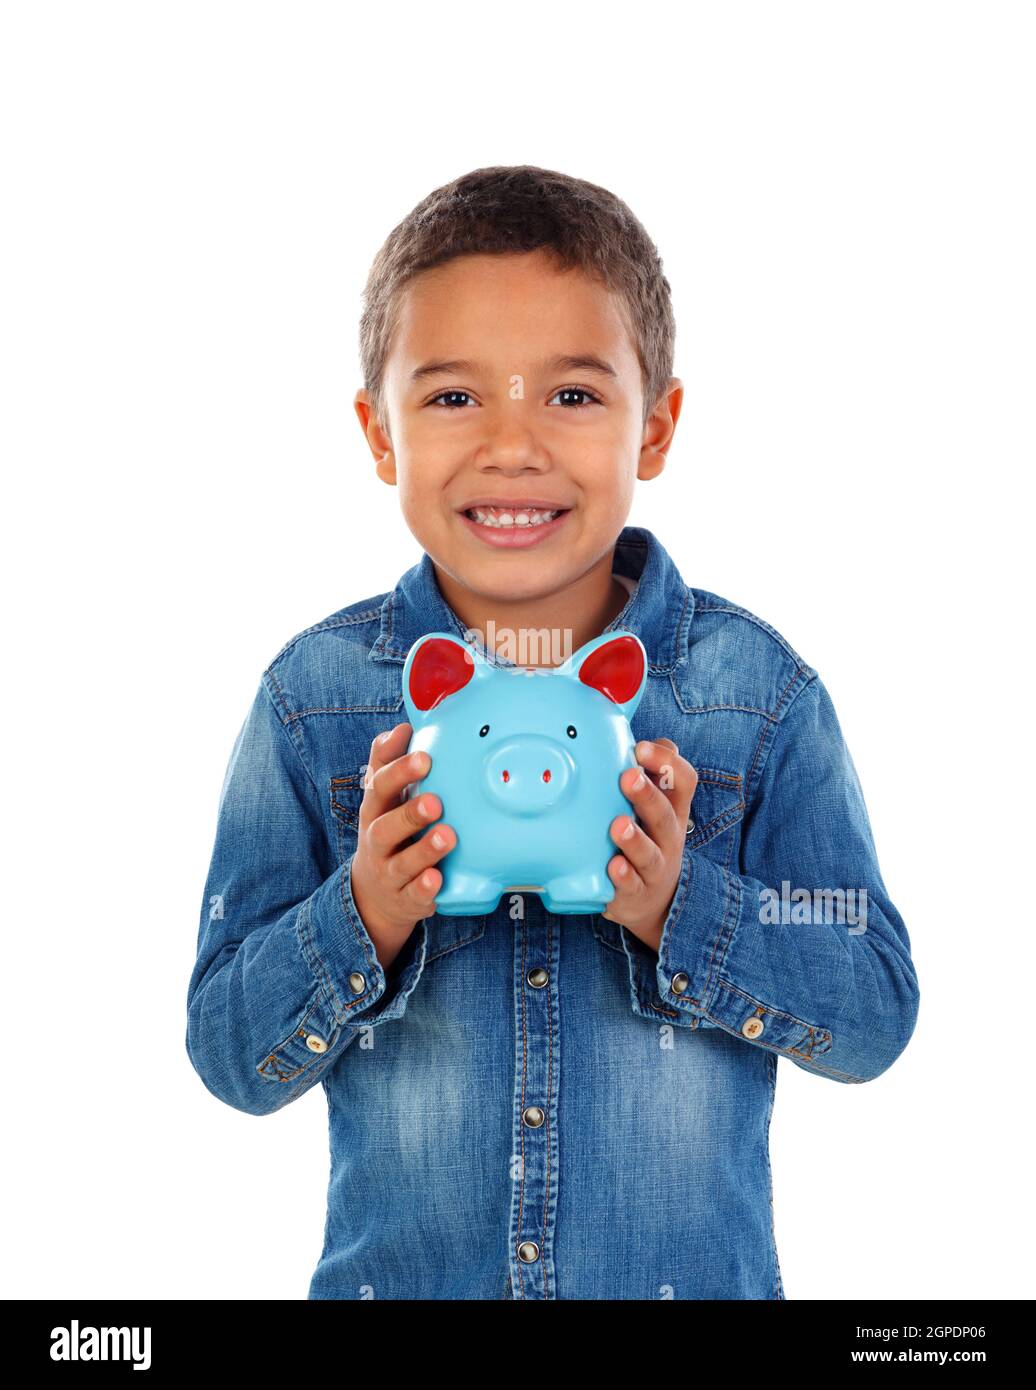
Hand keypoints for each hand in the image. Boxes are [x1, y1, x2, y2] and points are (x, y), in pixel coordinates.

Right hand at [349, 722, 454, 970]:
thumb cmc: (388, 831)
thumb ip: (388, 761)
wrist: (375, 893)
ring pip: (403, 863)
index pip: (379, 787)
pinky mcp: (405, 900)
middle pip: (386, 827)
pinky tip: (438, 879)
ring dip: (425, 850)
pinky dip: (424, 889)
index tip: (425, 757)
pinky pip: (413, 896)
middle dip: (411, 814)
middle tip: (437, 802)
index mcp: (374, 810)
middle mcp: (377, 841)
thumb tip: (401, 727)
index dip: (400, 771)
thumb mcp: (382, 798)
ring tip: (448, 836)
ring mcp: (389, 873)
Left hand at [601, 738, 698, 953]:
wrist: (651, 901)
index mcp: (672, 810)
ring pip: (649, 854)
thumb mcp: (652, 806)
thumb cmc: (646, 839)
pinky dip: (623, 878)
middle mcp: (668, 837)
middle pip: (664, 815)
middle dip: (647, 796)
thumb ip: (645, 773)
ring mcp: (654, 868)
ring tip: (618, 825)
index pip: (683, 781)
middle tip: (628, 777)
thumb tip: (629, 735)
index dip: (667, 763)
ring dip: (634, 839)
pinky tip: (612, 867)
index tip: (642, 748)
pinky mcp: (635, 894)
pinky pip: (631, 887)